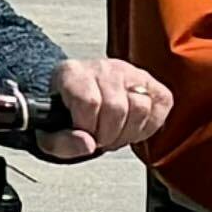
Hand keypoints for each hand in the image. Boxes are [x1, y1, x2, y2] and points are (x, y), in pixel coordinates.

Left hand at [45, 59, 171, 163]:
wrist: (78, 101)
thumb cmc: (66, 115)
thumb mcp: (50, 134)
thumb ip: (62, 143)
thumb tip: (88, 144)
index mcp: (72, 73)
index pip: (88, 101)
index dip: (88, 127)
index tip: (84, 135)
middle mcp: (103, 67)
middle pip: (116, 108)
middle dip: (109, 135)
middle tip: (101, 139)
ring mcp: (130, 72)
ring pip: (140, 107)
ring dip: (128, 133)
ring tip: (115, 134)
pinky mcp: (151, 83)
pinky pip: (161, 105)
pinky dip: (149, 126)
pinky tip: (131, 128)